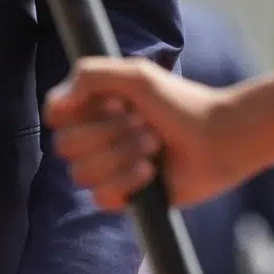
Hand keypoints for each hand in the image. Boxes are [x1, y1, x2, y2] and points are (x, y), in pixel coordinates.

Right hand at [43, 63, 273, 209]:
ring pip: (82, 174)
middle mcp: (97, 137)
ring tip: (153, 145)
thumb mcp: (136, 75)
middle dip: (107, 134)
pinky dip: (126, 182)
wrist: (218, 138)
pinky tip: (151, 172)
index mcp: (95, 107)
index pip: (55, 114)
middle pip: (65, 146)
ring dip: (121, 156)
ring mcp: (110, 168)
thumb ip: (89, 76)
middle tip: (143, 123)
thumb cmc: (181, 103)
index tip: (110, 103)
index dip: (74, 112)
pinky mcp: (125, 196)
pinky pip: (100, 197)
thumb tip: (56, 105)